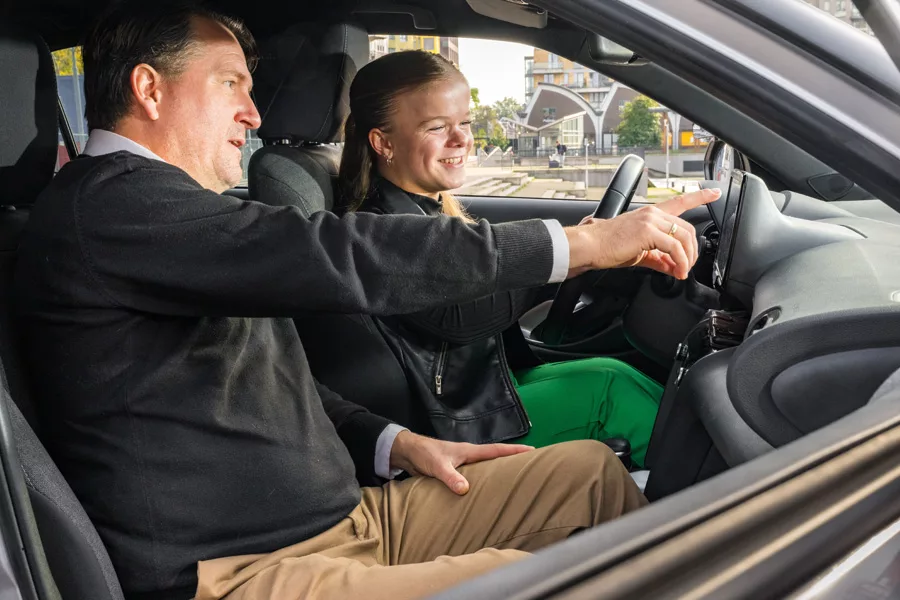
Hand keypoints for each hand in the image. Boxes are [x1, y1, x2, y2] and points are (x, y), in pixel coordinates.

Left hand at [390, 430, 532, 494]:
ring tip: (516, 480)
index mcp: (470, 451)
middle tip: (532, 466)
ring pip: (487, 467)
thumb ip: (450, 477)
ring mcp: (464, 464)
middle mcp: (470, 456)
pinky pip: (476, 476)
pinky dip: (485, 480)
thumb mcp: (437, 466)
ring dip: (500, 471)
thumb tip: (465, 490)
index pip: (497, 450)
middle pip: (496, 458)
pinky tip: (488, 491)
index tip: (533, 451)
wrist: (408, 452)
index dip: (515, 451)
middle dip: (513, 460)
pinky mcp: (456, 472)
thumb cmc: (424, 454)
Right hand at [565, 188, 720, 279]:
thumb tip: (674, 268)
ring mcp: (650, 220)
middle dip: (692, 251)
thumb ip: (660, 259)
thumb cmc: (608, 247)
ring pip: (684, 238)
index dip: (700, 196)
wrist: (590, 246)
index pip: (680, 202)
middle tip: (686, 267)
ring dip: (687, 258)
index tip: (715, 191)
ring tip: (682, 271)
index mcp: (650, 215)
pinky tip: (676, 271)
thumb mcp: (640, 254)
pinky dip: (679, 262)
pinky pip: (674, 247)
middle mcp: (652, 213)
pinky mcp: (648, 231)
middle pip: (687, 229)